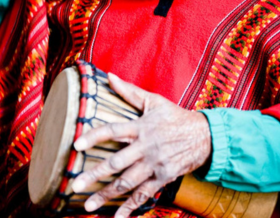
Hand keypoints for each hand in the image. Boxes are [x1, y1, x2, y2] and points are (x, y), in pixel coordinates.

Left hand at [72, 73, 211, 217]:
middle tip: (75, 185)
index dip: (94, 136)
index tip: (76, 145)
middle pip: (116, 163)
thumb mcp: (153, 100)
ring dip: (107, 195)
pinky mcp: (163, 178)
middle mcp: (146, 147)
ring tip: (88, 205)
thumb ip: (129, 91)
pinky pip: (145, 194)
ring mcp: (155, 165)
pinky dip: (131, 208)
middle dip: (95, 175)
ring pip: (127, 183)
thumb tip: (109, 76)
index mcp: (141, 126)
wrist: (204, 135)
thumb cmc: (174, 116)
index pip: (113, 130)